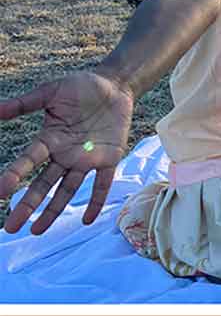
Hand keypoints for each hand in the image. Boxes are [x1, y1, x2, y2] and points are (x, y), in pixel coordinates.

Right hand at [0, 71, 133, 233]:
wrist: (115, 85)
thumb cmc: (81, 88)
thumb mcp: (51, 92)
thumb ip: (25, 104)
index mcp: (50, 139)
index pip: (29, 161)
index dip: (15, 175)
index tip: (1, 191)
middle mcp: (65, 154)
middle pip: (43, 183)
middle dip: (27, 204)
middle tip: (12, 226)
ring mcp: (87, 159)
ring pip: (67, 189)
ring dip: (53, 210)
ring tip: (37, 230)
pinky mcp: (110, 158)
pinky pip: (103, 184)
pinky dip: (96, 201)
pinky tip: (87, 220)